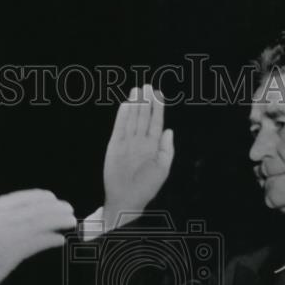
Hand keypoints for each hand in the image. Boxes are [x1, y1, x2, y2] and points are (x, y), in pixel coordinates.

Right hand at [0, 188, 75, 284]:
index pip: (24, 197)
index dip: (42, 197)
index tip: (54, 199)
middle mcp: (1, 217)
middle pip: (36, 208)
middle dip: (56, 208)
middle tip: (69, 210)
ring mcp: (8, 234)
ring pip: (41, 223)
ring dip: (58, 222)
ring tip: (70, 222)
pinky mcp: (14, 252)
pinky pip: (37, 242)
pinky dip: (50, 240)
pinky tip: (59, 240)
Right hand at [102, 84, 173, 230]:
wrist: (127, 198)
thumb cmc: (147, 187)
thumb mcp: (163, 169)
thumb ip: (167, 149)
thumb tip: (170, 130)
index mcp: (153, 146)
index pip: (156, 122)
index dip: (158, 108)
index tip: (159, 94)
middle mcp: (140, 141)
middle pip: (143, 117)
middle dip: (146, 101)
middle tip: (147, 86)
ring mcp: (127, 142)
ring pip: (132, 119)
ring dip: (134, 105)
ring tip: (137, 90)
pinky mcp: (115, 145)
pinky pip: (119, 127)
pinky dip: (122, 116)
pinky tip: (126, 105)